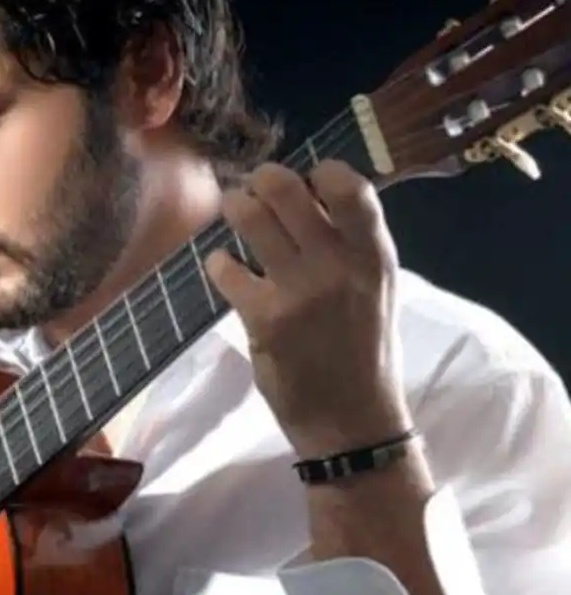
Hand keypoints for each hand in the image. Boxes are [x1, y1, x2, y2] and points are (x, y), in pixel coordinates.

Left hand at [205, 160, 411, 452]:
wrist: (354, 422)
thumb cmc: (363, 350)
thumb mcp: (375, 288)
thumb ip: (349, 243)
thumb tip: (307, 194)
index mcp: (374, 254)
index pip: (347, 183)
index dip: (317, 172)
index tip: (305, 185)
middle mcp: (339, 263)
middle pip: (286, 187)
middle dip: (262, 181)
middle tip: (255, 193)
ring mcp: (300, 289)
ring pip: (249, 215)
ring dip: (235, 209)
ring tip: (236, 218)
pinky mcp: (265, 317)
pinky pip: (224, 267)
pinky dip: (218, 264)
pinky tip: (228, 272)